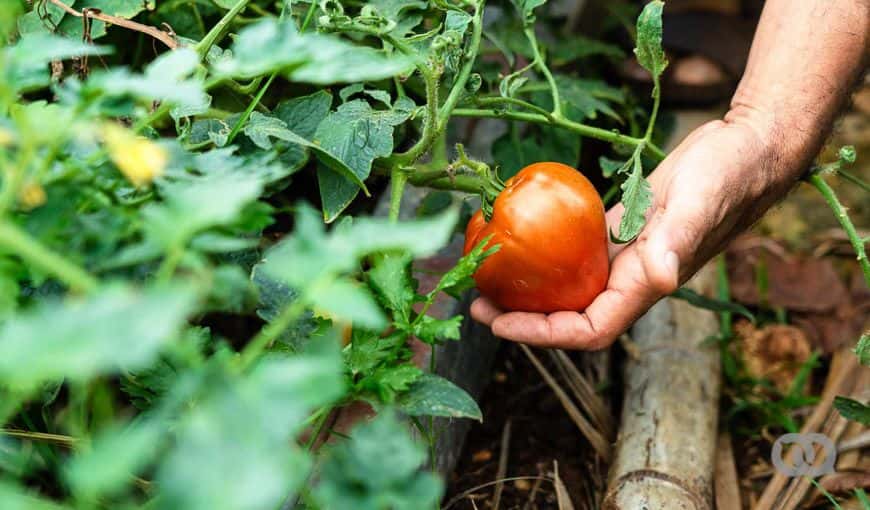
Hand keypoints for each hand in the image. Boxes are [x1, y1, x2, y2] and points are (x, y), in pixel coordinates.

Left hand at [470, 111, 798, 348]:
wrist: (747, 148)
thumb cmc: (730, 173)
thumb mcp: (700, 202)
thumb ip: (679, 241)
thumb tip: (660, 278)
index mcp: (647, 284)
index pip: (589, 328)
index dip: (543, 333)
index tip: (500, 322)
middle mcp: (631, 278)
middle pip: (568, 315)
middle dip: (522, 317)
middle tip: (475, 302)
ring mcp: (624, 256)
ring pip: (567, 287)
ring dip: (526, 289)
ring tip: (484, 276)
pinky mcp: (619, 231)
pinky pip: (573, 253)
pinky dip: (543, 254)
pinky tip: (515, 239)